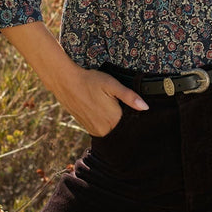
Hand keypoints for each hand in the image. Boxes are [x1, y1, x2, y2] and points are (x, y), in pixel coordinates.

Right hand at [0, 22, 147, 137]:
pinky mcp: (87, 128)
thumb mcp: (112, 85)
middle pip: (120, 125)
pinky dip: (102, 120)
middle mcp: (104, 129)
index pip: (129, 121)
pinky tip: (98, 107)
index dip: (129, 111)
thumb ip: (130, 97)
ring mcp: (94, 130)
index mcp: (113, 120)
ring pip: (110, 127)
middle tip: (111, 100)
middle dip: (120, 115)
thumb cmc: (90, 81)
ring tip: (103, 103)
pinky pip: (101, 127)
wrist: (66, 82)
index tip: (124, 103)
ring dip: (110, 119)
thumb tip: (146, 108)